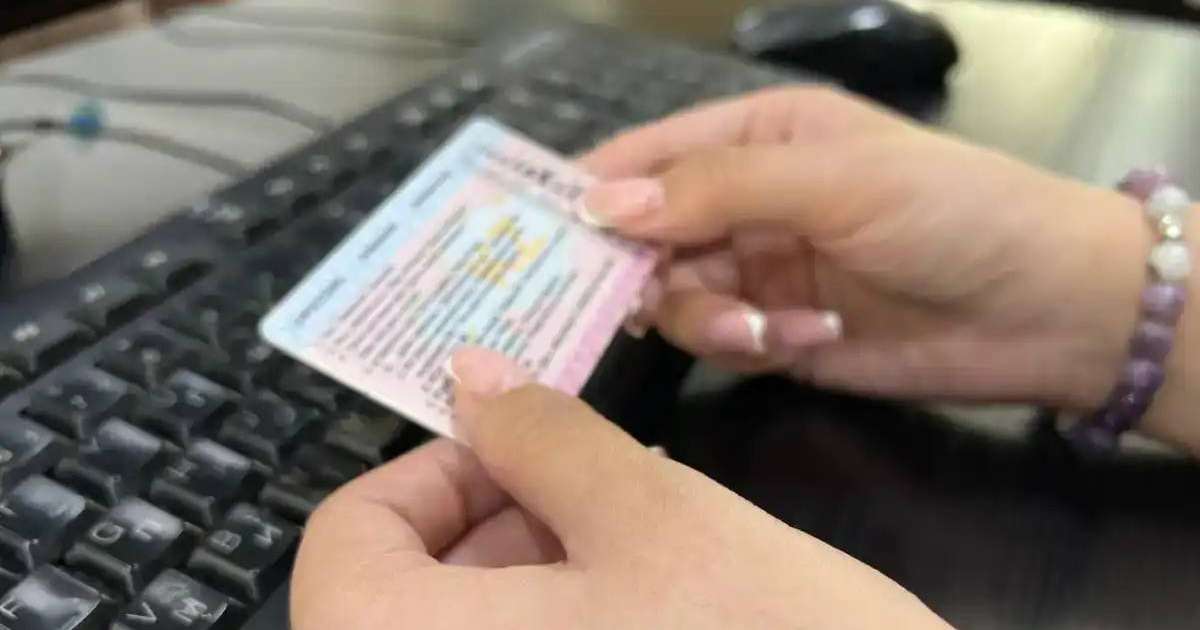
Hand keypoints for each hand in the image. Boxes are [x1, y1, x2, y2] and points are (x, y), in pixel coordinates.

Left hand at [292, 348, 950, 628]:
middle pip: (398, 594)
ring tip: (643, 551)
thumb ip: (545, 437)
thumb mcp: (655, 519)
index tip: (525, 450)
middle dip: (498, 524)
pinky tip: (647, 612)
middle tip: (603, 493)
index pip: (344, 539)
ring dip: (534, 581)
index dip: (435, 472)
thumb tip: (469, 376)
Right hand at [579, 86, 1150, 416]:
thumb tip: (600, 206)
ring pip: (676, 296)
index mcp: (756, 137)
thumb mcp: (832, 179)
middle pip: (645, 235)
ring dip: (705, 316)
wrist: (1046, 308)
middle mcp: (745, 201)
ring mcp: (759, 270)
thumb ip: (714, 190)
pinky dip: (745, 346)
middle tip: (633, 302)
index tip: (535, 234)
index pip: (646, 157)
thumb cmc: (949, 211)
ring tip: (759, 329)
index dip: (590, 191)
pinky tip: (801, 340)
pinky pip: (720, 342)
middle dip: (639, 270)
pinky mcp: (778, 334)